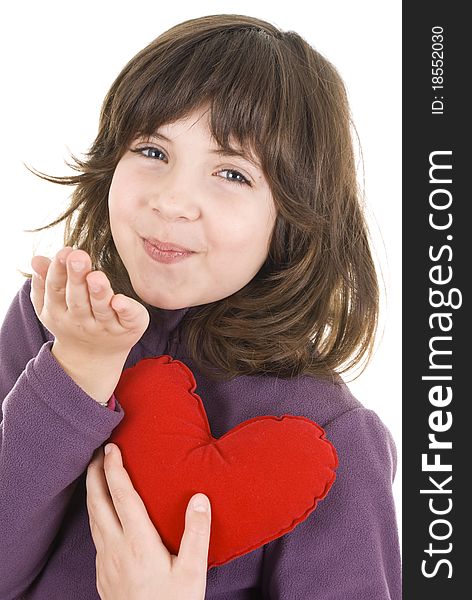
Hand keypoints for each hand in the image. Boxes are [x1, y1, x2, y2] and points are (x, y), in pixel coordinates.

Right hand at [30, 247, 149, 402]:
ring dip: (98, 293)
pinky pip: (127, 319)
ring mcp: (104, 327)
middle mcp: (80, 321)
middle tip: (78, 256)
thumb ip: (45, 281)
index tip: (64, 251)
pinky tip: (120, 300)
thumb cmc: (73, 318)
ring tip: (97, 276)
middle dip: (76, 277)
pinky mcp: (127, 328)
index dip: (58, 270)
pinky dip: (125, 309)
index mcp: (58, 311)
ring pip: (101, 309)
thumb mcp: (54, 304)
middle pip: (77, 299)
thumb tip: (37, 259)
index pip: (56, 289)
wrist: (94, 358)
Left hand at [86, 444, 210, 599]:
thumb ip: (196, 533)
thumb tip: (199, 497)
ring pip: (93, 519)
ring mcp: (106, 562)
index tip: (111, 447)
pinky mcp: (103, 575)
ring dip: (92, 492)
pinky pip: (95, 535)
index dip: (114, 469)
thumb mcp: (192, 571)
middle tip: (96, 452)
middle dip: (94, 474)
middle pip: (98, 503)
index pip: (122, 496)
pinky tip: (102, 515)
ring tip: (95, 475)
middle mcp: (116, 548)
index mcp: (138, 542)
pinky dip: (95, 514)